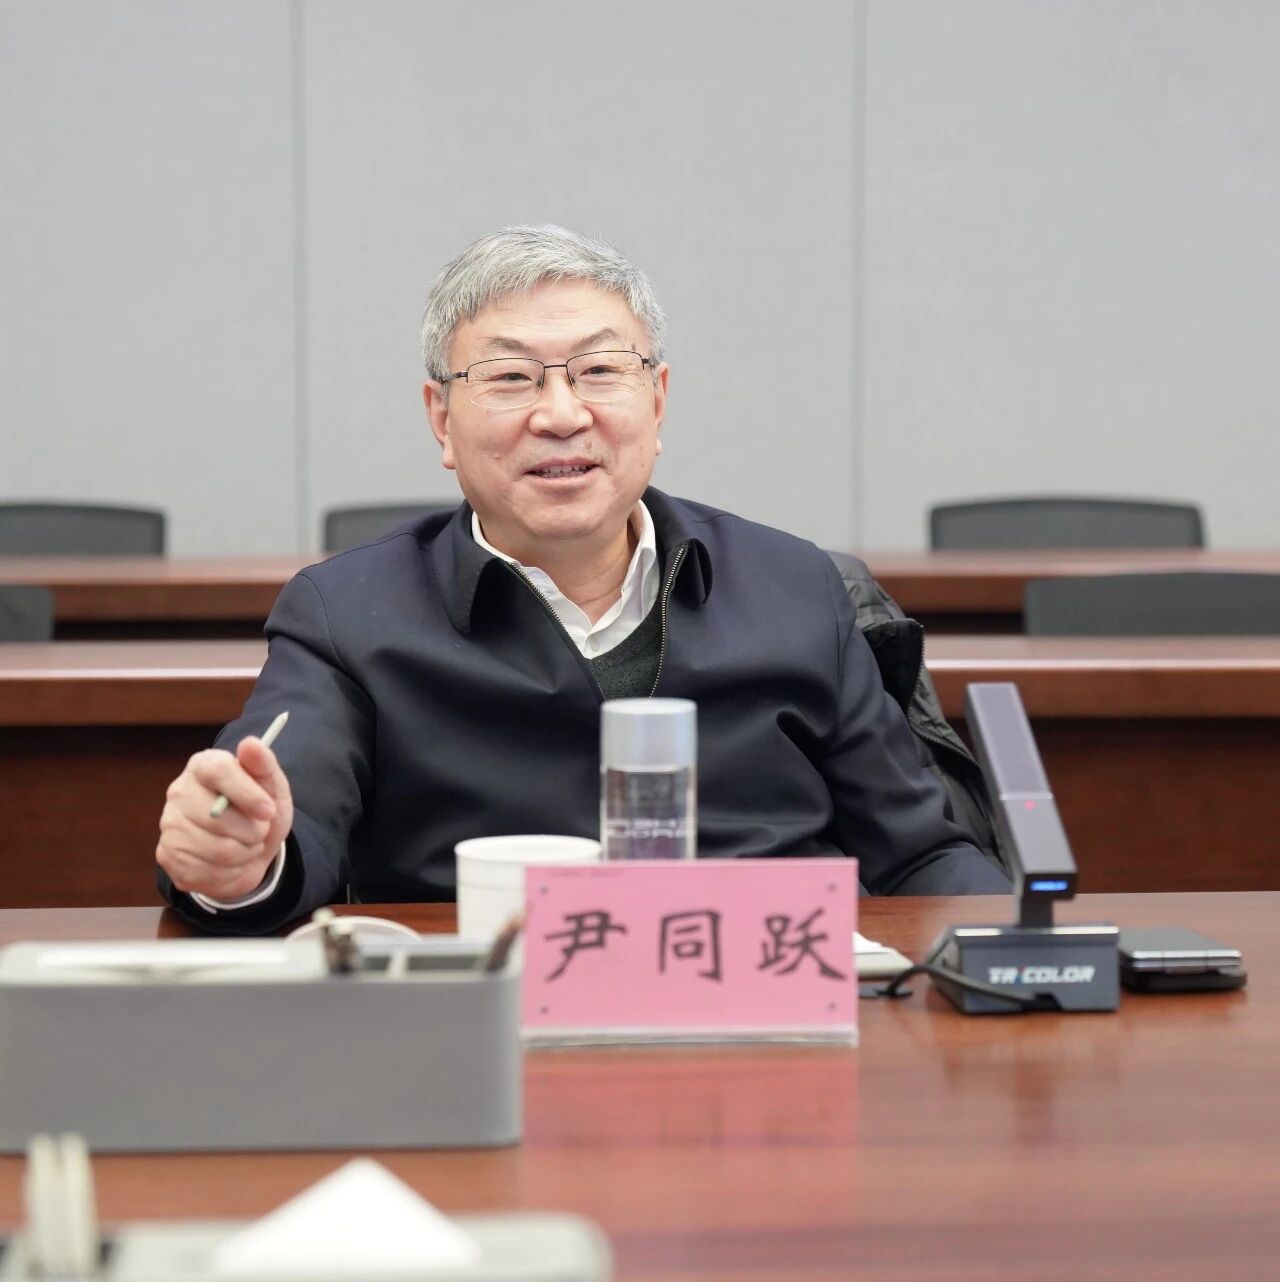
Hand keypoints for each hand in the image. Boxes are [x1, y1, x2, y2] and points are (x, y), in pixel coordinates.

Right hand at [156, 736, 294, 899]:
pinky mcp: (167, 855)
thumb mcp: (272, 787)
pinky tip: (230, 861)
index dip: (246, 793)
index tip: (269, 810)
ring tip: (247, 845)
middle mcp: (179, 792)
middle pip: (216, 816)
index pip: (218, 770)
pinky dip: (230, 871)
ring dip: (245, 852)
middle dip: (252, 830)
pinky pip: (206, 871)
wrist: (251, 849)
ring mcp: (170, 825)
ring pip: (216, 849)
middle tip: (260, 830)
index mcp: (204, 766)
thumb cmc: (260, 812)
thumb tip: (250, 743)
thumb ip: (264, 765)